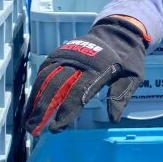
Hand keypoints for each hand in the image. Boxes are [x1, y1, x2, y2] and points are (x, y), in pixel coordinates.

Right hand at [24, 17, 148, 135]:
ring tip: (28, 121)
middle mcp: (78, 60)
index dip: (66, 112)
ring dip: (35, 100)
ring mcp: (66, 55)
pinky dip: (36, 87)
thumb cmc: (127, 58)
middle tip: (33, 130)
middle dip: (43, 109)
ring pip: (46, 78)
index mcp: (98, 68)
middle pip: (56, 86)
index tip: (56, 128)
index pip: (78, 93)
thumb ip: (121, 96)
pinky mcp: (58, 53)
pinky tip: (31, 103)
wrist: (117, 31)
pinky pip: (44, 71)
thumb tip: (113, 119)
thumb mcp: (134, 76)